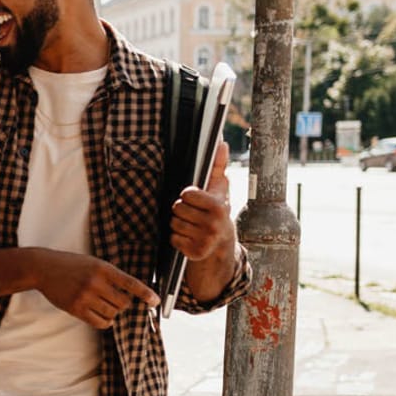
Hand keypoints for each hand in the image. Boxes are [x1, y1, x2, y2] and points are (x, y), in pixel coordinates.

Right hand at [32, 250, 159, 329]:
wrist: (44, 268)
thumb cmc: (71, 264)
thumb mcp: (93, 263)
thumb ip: (110, 275)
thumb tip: (130, 294)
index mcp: (102, 268)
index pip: (130, 283)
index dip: (145, 293)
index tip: (155, 301)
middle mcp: (95, 282)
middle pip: (123, 303)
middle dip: (123, 304)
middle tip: (115, 300)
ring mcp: (85, 297)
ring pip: (112, 313)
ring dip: (113, 312)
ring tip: (104, 305)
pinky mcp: (76, 309)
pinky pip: (100, 322)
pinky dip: (105, 322)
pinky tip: (101, 316)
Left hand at [171, 140, 237, 264]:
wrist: (222, 243)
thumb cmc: (216, 210)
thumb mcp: (219, 189)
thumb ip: (217, 166)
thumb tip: (221, 142)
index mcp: (218, 206)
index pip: (186, 194)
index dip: (188, 196)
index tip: (196, 200)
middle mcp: (213, 224)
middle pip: (177, 209)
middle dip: (182, 210)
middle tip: (193, 214)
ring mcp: (205, 240)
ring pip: (174, 224)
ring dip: (178, 224)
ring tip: (192, 225)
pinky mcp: (196, 252)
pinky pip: (173, 239)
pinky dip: (177, 238)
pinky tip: (189, 237)